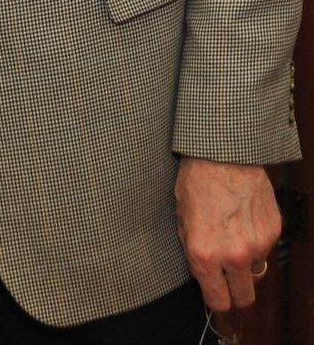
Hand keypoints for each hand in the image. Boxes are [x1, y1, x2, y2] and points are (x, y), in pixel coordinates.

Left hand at [175, 157, 278, 313]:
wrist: (223, 152)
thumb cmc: (197, 180)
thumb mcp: (182, 216)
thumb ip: (193, 249)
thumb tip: (202, 272)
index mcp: (204, 254)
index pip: (218, 302)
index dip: (216, 299)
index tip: (215, 292)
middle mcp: (233, 255)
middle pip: (244, 298)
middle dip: (235, 291)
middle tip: (227, 276)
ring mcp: (256, 244)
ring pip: (255, 270)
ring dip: (245, 260)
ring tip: (232, 232)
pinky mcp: (272, 231)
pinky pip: (265, 249)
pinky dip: (256, 240)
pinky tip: (243, 218)